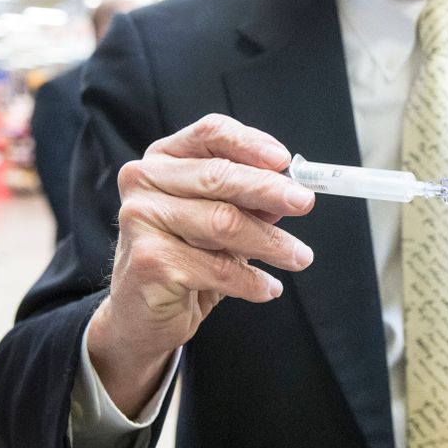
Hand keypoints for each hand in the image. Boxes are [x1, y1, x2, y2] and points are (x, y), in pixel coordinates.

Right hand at [87, 114, 314, 415]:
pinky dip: (252, 280)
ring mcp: (141, 218)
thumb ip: (249, 198)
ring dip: (271, 242)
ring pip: (223, 223)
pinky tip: (269, 288)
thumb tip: (292, 186)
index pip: (211, 133)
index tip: (285, 161)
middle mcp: (144, 180)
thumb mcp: (219, 218)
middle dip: (270, 190)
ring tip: (300, 257)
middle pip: (219, 176)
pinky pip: (217, 268)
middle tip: (306, 203)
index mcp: (164, 158)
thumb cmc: (184, 256)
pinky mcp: (149, 260)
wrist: (141, 314)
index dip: (251, 143)